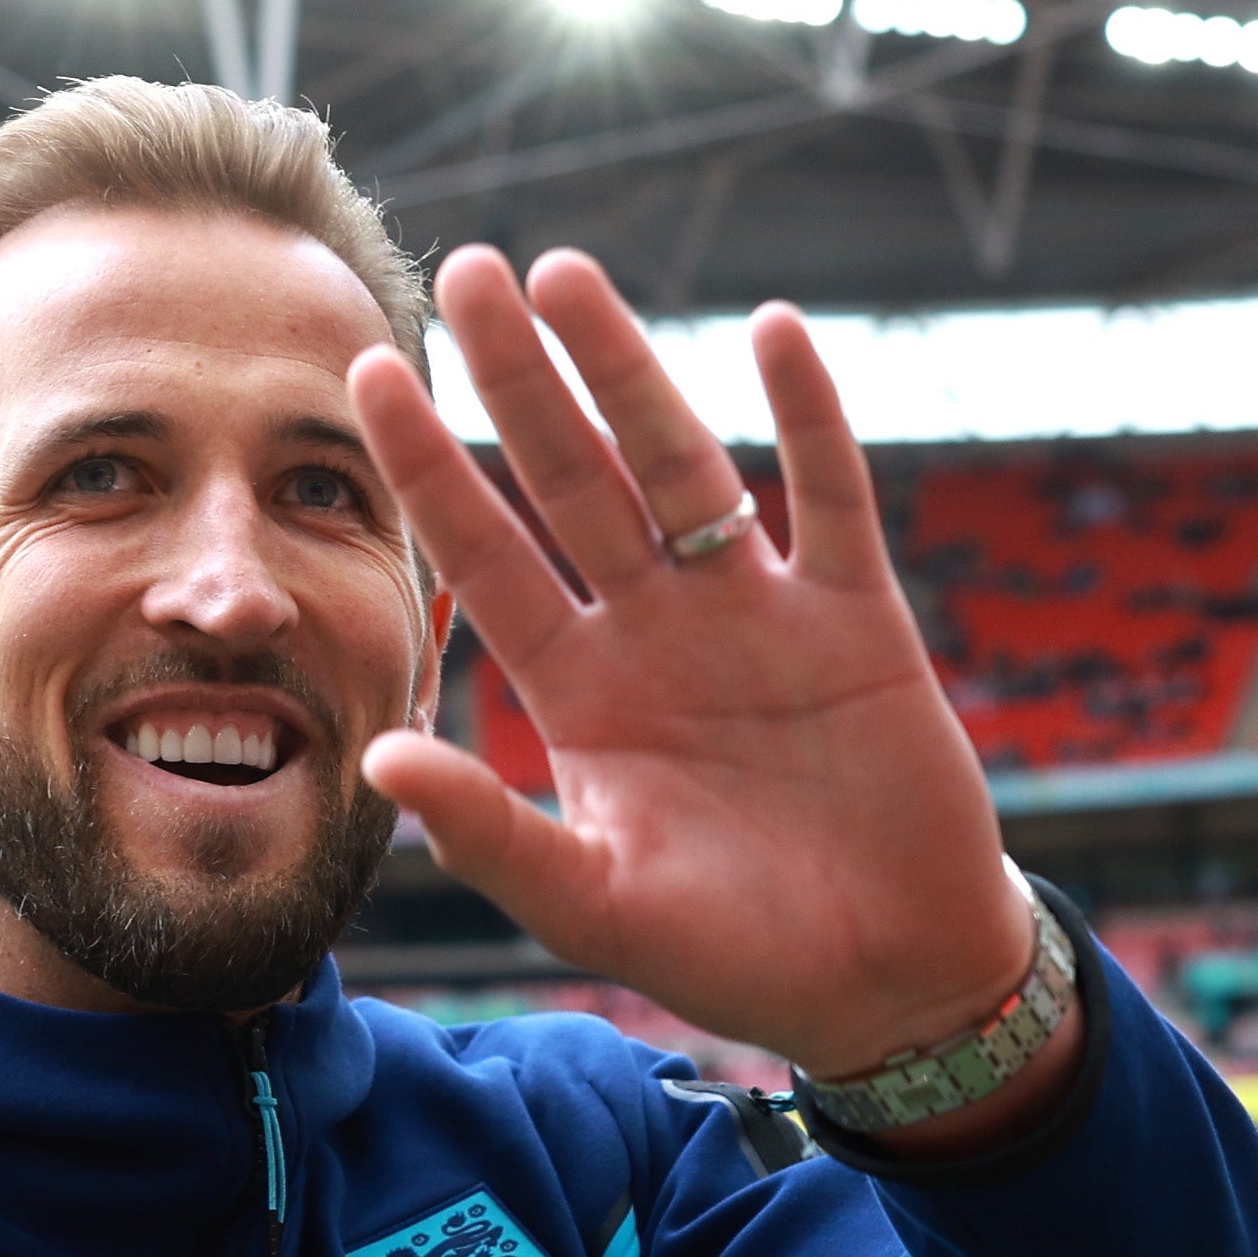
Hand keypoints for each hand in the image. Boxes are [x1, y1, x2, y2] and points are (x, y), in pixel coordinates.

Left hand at [345, 250, 1055, 1132]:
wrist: (888, 984)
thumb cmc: (735, 955)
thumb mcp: (594, 905)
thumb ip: (490, 833)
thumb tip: (374, 758)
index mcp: (581, 693)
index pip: (486, 558)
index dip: (430, 468)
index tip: (369, 376)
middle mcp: (656, 631)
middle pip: (571, 480)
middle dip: (517, 380)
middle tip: (465, 271)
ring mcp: (758, 616)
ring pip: (682, 465)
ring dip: (629, 371)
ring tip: (569, 273)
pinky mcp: (859, 622)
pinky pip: (829, 499)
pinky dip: (808, 416)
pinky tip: (775, 329)